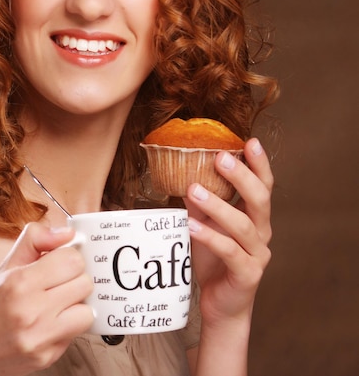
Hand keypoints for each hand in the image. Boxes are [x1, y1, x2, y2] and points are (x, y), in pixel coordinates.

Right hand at [0, 223, 92, 375]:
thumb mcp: (5, 265)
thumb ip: (36, 240)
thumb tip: (67, 233)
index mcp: (20, 283)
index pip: (72, 260)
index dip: (68, 257)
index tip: (60, 261)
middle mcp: (32, 312)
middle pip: (84, 283)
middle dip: (74, 279)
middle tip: (58, 282)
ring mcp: (41, 338)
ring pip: (86, 311)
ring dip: (76, 305)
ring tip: (58, 303)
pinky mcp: (49, 357)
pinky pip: (77, 334)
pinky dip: (68, 325)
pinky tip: (51, 322)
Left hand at [184, 138, 272, 325]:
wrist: (220, 304)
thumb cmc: (214, 259)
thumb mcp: (205, 223)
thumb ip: (200, 201)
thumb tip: (183, 171)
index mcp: (255, 217)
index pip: (264, 185)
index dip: (260, 164)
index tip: (250, 141)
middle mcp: (261, 233)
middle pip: (260, 200)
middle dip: (241, 177)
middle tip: (220, 158)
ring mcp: (257, 255)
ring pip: (242, 225)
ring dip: (217, 205)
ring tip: (193, 189)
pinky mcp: (247, 274)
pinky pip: (229, 251)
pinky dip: (210, 236)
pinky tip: (192, 225)